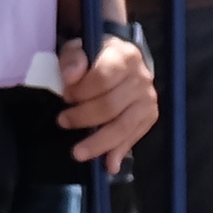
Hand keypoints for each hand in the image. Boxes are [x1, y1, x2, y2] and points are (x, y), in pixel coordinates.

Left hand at [56, 33, 156, 167]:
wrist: (123, 60)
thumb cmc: (96, 55)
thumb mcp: (80, 47)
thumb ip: (73, 58)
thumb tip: (71, 78)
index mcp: (124, 56)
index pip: (102, 78)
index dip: (81, 90)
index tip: (65, 95)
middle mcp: (141, 78)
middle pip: (111, 106)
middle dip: (83, 117)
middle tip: (63, 121)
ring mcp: (148, 99)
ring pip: (123, 126)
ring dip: (99, 142)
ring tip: (78, 153)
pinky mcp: (150, 116)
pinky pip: (133, 137)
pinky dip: (119, 152)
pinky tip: (109, 165)